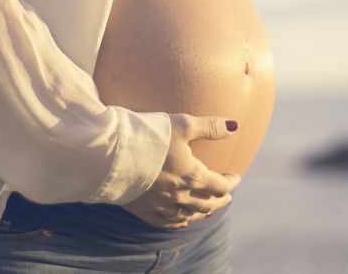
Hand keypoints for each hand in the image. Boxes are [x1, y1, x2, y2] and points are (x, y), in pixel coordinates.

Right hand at [122, 113, 240, 228]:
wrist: (111, 153)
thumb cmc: (149, 136)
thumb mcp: (182, 124)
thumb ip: (210, 127)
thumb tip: (235, 126)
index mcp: (192, 176)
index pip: (220, 185)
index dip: (231, 182)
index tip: (235, 177)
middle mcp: (179, 195)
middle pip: (207, 204)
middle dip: (220, 199)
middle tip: (227, 195)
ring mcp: (161, 205)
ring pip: (189, 215)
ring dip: (202, 212)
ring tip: (208, 207)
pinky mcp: (143, 210)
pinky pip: (166, 222)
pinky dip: (179, 221)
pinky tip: (181, 220)